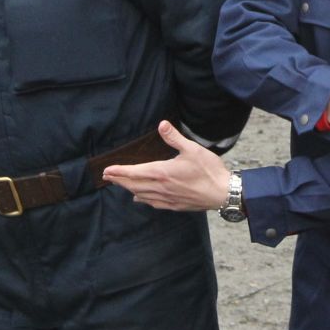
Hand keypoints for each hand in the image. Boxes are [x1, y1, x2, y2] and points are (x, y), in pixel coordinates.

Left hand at [99, 121, 228, 210]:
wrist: (222, 192)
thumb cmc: (209, 170)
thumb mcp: (192, 149)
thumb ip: (174, 138)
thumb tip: (162, 124)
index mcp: (162, 172)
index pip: (134, 172)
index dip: (119, 171)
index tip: (106, 170)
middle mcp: (161, 187)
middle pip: (134, 185)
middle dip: (119, 180)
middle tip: (107, 177)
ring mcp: (167, 198)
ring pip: (141, 195)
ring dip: (128, 189)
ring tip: (120, 184)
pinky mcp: (174, 205)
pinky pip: (152, 203)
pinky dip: (142, 199)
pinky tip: (139, 198)